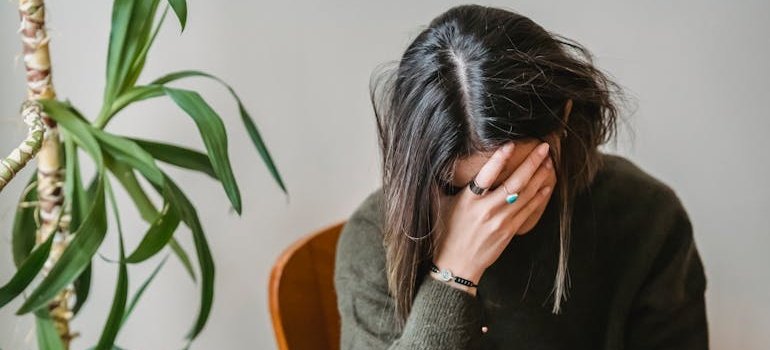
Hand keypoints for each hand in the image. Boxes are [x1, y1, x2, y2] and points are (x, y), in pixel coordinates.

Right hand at [432, 141, 554, 291]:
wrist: (457, 265)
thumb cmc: (445, 234)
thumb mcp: (437, 206)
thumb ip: (437, 184)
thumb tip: (433, 162)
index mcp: (469, 201)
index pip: (485, 176)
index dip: (498, 159)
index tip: (510, 145)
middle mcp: (487, 210)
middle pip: (515, 183)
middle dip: (531, 163)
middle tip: (544, 148)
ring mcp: (501, 221)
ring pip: (526, 194)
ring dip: (539, 176)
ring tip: (548, 162)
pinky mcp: (510, 230)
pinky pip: (528, 210)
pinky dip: (539, 196)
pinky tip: (547, 185)